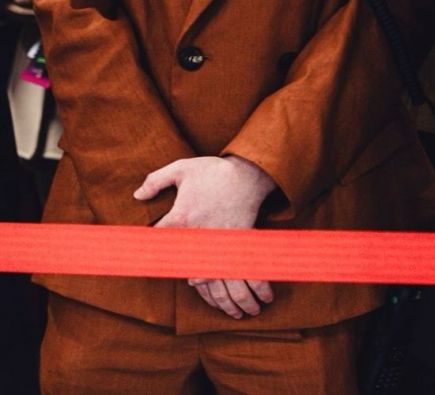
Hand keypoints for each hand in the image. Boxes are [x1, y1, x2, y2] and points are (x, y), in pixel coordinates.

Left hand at [134, 155, 276, 317]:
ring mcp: (220, 245)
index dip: (146, 258)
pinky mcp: (237, 244)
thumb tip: (137, 196)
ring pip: (219, 284)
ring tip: (236, 314)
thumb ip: (156, 181)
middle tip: (183, 296)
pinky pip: (236, 275)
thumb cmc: (213, 171)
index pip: (157, 246)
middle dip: (188, 289)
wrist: (248, 172)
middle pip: (190, 276)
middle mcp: (199, 238)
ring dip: (227, 302)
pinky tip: (240, 303)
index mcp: (181, 218)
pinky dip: (239, 291)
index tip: (140, 268)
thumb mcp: (182, 169)